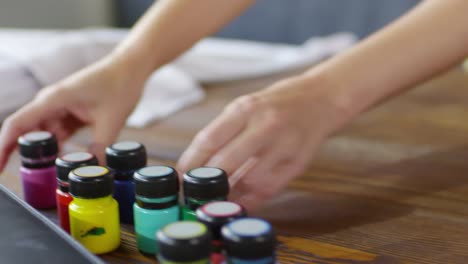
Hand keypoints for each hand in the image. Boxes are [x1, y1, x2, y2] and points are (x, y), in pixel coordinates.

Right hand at [0, 58, 143, 170]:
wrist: (131, 68)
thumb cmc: (119, 85)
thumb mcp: (111, 121)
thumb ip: (100, 149)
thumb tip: (94, 174)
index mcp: (53, 100)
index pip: (17, 125)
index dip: (2, 147)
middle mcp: (50, 103)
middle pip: (26, 132)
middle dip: (22, 155)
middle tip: (25, 179)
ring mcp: (59, 107)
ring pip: (43, 136)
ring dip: (43, 154)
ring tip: (44, 175)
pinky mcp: (70, 112)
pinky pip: (57, 133)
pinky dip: (57, 148)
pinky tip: (61, 163)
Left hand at [178, 73, 347, 210]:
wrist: (322, 99)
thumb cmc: (278, 103)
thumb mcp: (247, 106)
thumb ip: (224, 132)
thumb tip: (198, 164)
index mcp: (246, 108)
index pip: (209, 139)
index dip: (190, 163)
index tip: (178, 178)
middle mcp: (265, 126)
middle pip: (225, 163)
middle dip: (205, 183)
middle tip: (192, 194)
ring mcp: (284, 146)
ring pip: (248, 181)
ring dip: (228, 195)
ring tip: (214, 200)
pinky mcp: (297, 164)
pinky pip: (269, 189)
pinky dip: (250, 200)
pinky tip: (238, 202)